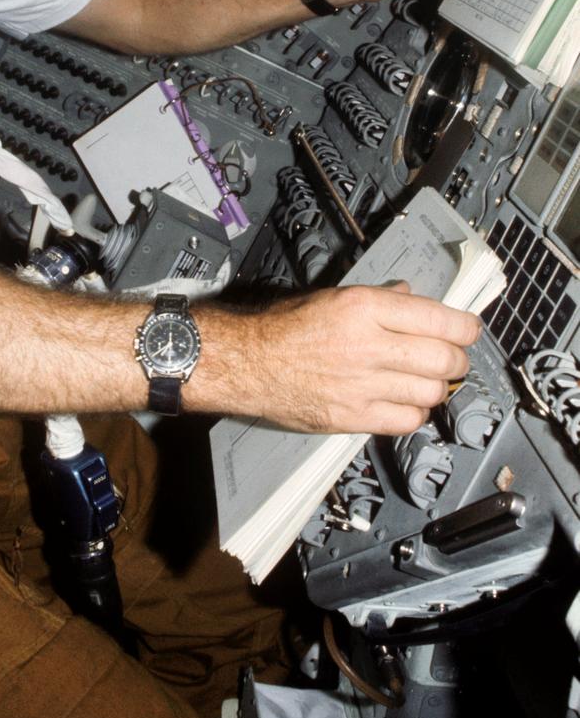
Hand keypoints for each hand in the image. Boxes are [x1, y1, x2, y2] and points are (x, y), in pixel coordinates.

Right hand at [246, 283, 478, 434]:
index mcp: (364, 308)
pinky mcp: (354, 416)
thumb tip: (411, 298)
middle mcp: (368, 345)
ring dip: (438, 386)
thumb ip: (378, 299)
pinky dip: (416, 412)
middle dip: (458, 359)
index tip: (469, 330)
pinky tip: (406, 402)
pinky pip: (407, 420)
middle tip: (453, 358)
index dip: (465, 328)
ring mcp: (363, 385)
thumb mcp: (333, 297)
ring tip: (428, 380)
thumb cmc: (284, 328)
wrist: (249, 363)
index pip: (438, 319)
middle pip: (443, 358)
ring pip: (431, 392)